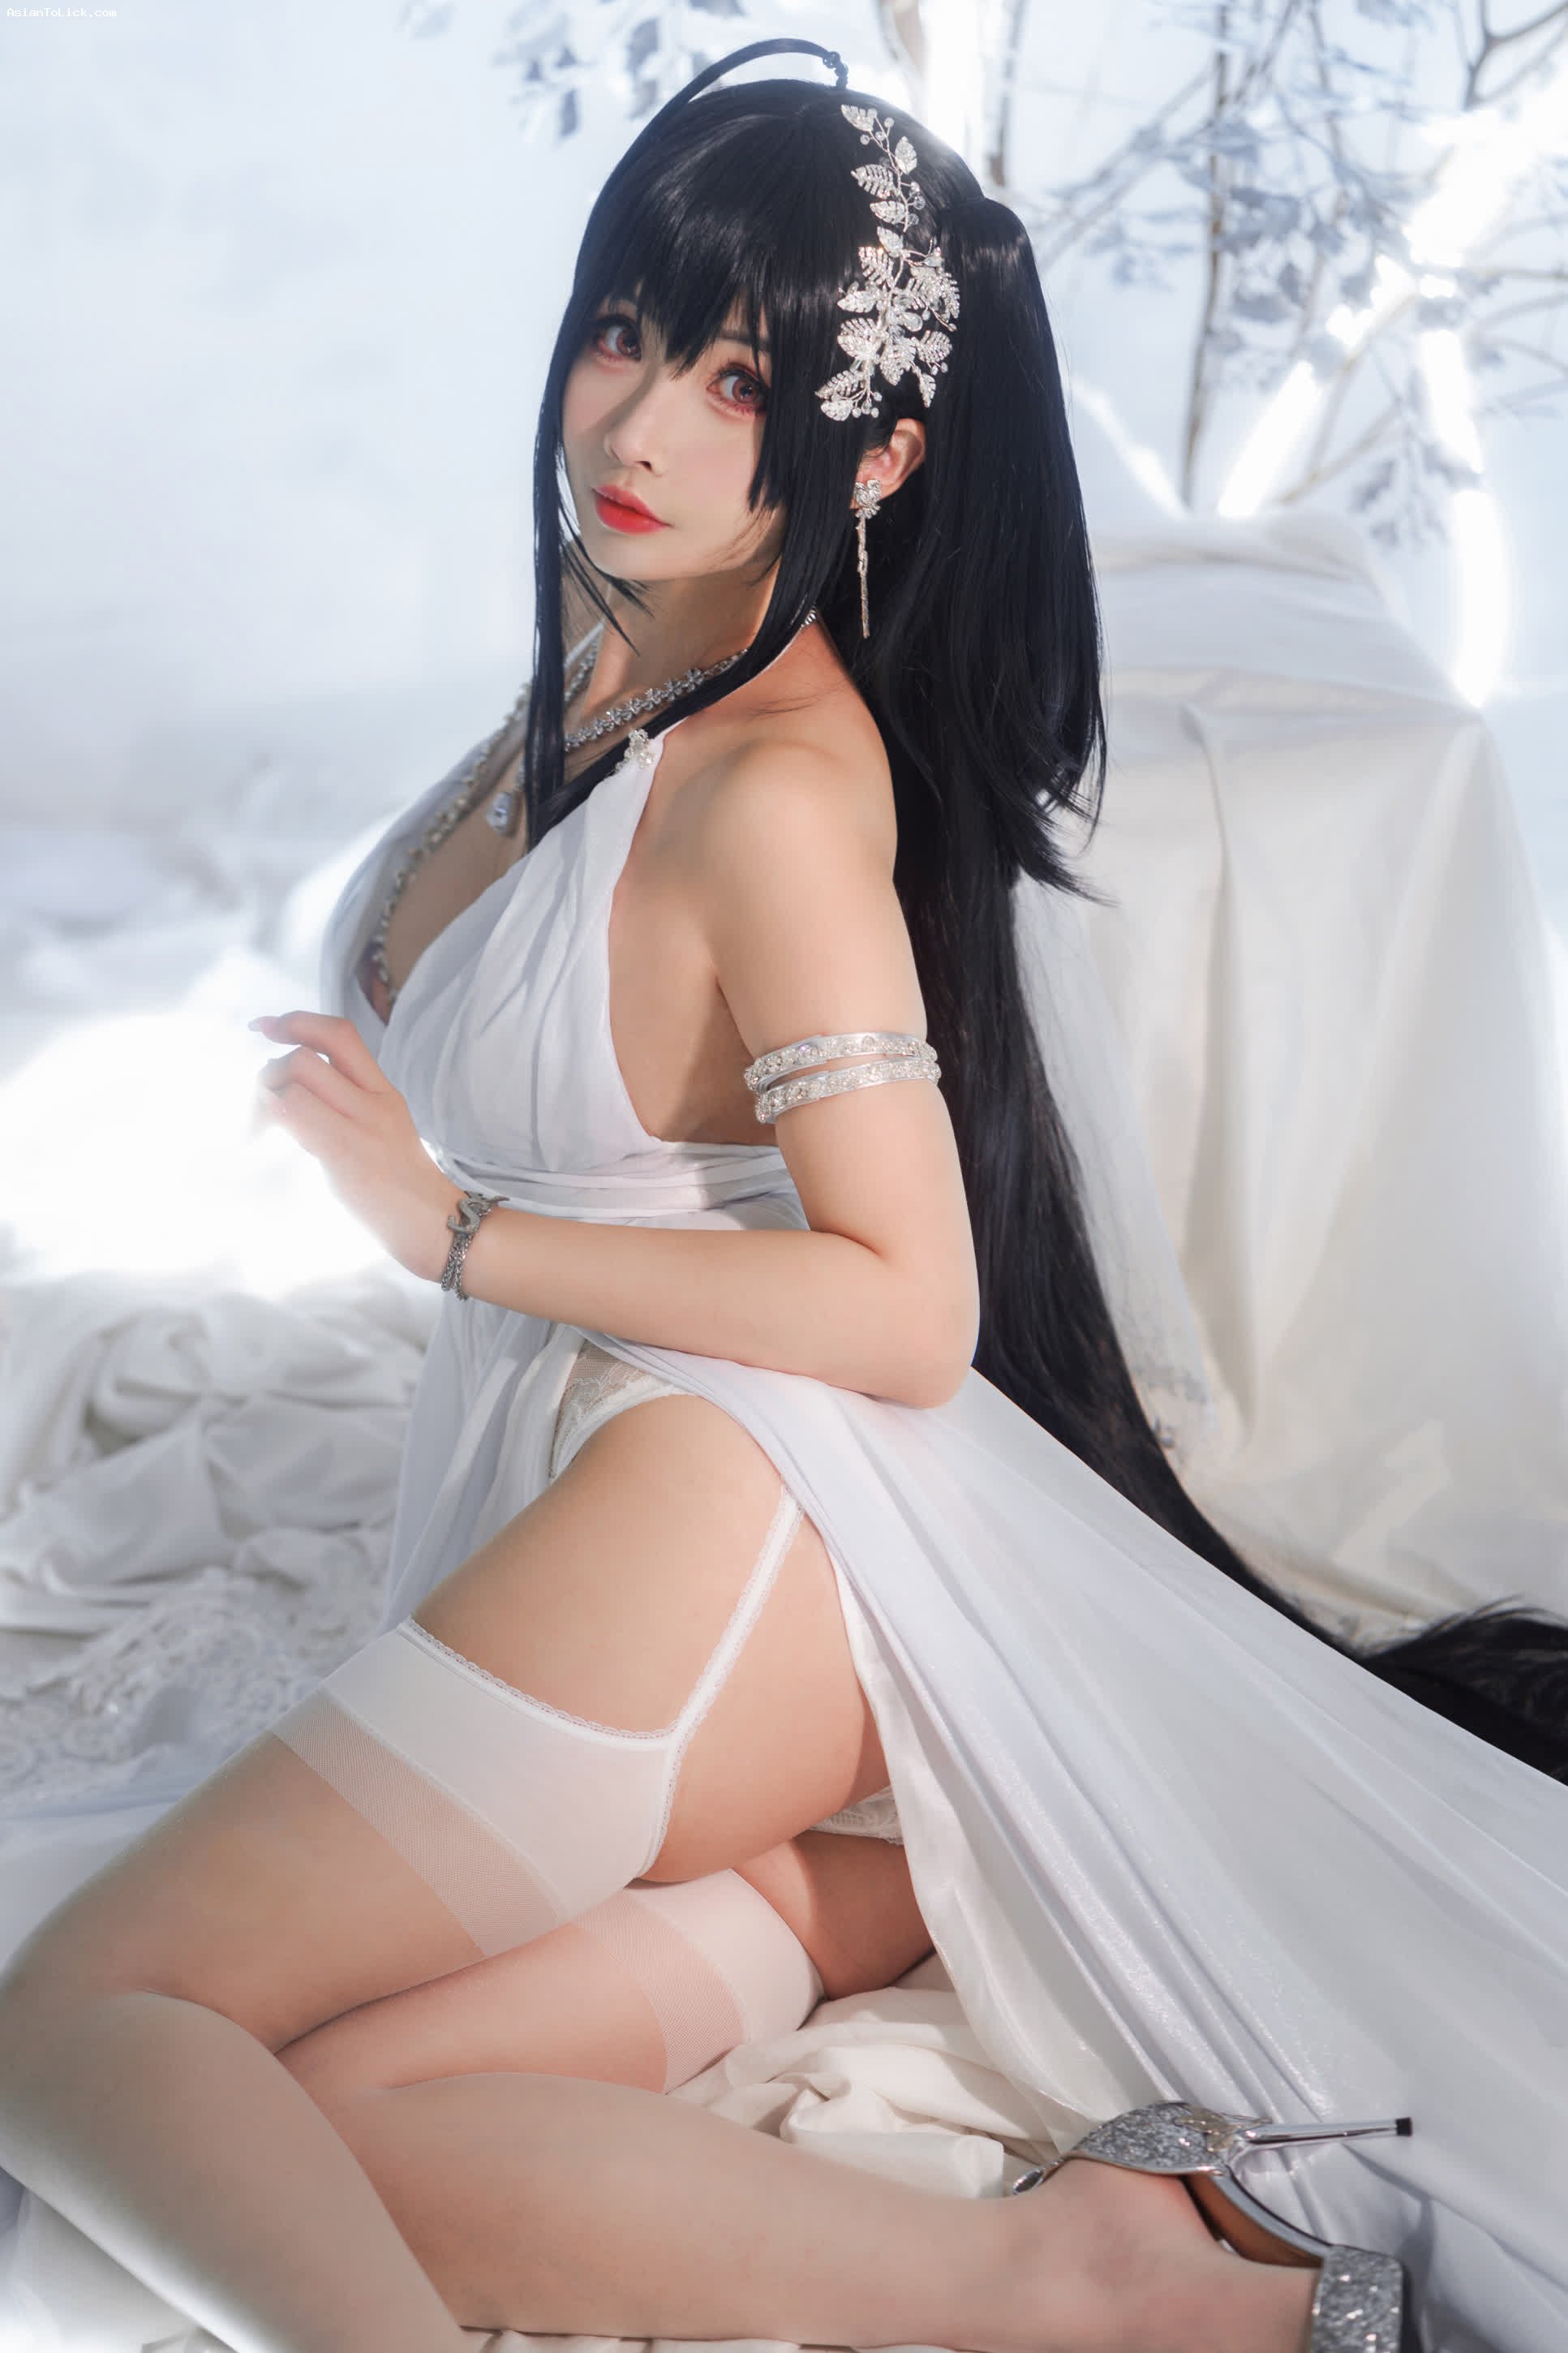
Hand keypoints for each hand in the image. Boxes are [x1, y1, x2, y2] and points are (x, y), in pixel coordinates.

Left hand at [250, 1011, 462, 1281]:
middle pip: (306, 1055)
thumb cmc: (397, 1186)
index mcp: (384, 1091)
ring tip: (258, 1128)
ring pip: (295, 1078)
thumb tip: (285, 1080)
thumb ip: (344, 1104)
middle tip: (259, 1106)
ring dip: (262, 1097)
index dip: (296, 1022)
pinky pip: (293, 1111)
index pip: (340, 1033)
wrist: (432, 1222)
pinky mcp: (344, 1151)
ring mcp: (361, 1124)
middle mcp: (374, 1100)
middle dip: (267, 1072)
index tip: (265, 1028)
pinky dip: (267, 1116)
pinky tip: (261, 1138)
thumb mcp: (380, 1130)